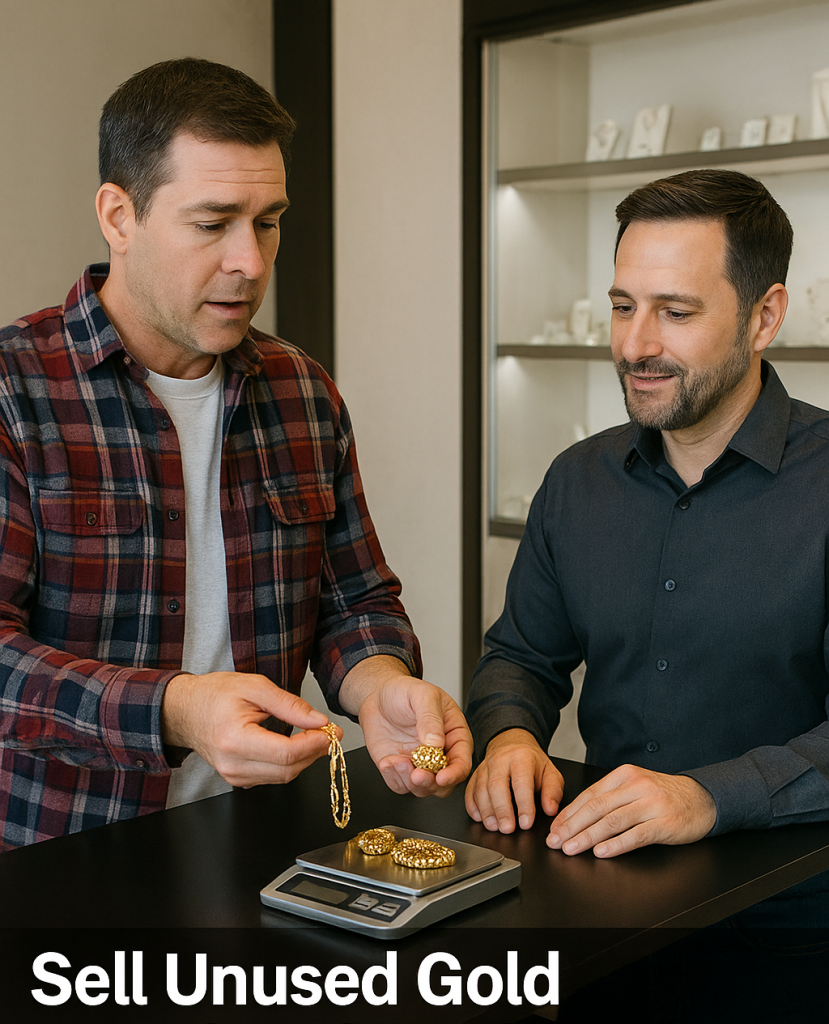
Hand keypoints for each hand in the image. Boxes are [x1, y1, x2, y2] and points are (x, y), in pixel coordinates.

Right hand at [161, 671, 333, 787]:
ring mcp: (233, 776)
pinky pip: (272, 777)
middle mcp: (233, 765)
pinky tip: (296, 745)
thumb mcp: (255, 687)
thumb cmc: (215, 694)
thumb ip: (289, 705)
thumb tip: (318, 721)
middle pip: (287, 770)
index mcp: (235, 740)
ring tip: (316, 736)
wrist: (185, 710)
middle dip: (314, 752)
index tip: (331, 730)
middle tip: (330, 733)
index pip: (285, 753)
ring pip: (282, 777)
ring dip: (304, 759)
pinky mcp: (237, 779)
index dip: (314, 744)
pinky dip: (289, 763)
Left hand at [339, 656, 472, 796]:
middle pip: (445, 783)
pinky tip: (387, 761)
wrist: (377, 695)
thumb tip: (437, 744)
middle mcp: (439, 754)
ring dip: (410, 782)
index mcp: (454, 735)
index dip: (455, 773)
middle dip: (431, 784)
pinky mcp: (399, 770)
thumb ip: (431, 719)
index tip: (442, 777)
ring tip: (396, 761)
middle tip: (417, 776)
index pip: (462, 761)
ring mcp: (419, 764)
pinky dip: (393, 778)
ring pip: (423, 789)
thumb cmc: (405, 691)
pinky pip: (400, 786)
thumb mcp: (422, 695)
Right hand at [465, 729, 563, 832]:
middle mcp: (500, 761)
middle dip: (501, 810)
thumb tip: (550, 809)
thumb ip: (553, 791)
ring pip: (480, 789)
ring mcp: (484, 767)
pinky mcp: (474, 775)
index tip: (526, 823)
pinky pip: (470, 791)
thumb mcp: (549, 772)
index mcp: (521, 758)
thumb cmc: (531, 762)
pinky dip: (472, 806)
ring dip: (486, 811)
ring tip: (494, 827)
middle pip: (496, 785)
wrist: (512, 744)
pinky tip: (479, 818)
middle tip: (507, 829)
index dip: (524, 804)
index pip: (521, 782)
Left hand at [547, 763, 716, 857]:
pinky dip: (616, 845)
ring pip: (612, 821)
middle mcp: (636, 786)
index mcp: (624, 775)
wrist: (703, 798)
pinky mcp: (664, 823)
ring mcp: (651, 804)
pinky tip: (602, 852)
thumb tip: (576, 816)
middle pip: (596, 808)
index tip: (554, 828)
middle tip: (555, 841)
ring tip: (571, 848)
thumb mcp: (636, 787)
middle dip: (572, 826)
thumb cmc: (664, 795)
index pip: (590, 795)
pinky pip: (635, 835)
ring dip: (588, 837)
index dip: (569, 813)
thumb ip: (610, 797)